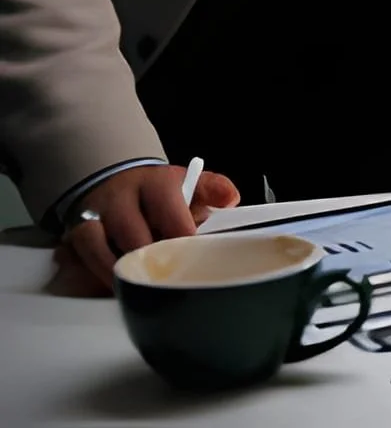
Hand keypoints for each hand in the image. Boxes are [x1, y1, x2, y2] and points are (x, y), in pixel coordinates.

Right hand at [49, 164, 240, 296]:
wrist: (115, 180)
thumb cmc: (159, 193)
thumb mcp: (189, 184)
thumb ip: (213, 190)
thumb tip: (230, 200)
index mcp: (155, 184)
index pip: (171, 218)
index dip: (184, 245)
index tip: (195, 264)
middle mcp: (120, 198)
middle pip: (135, 238)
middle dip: (152, 264)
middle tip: (169, 287)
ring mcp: (94, 216)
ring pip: (99, 250)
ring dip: (120, 275)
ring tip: (139, 294)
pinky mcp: (75, 233)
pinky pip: (80, 259)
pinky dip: (94, 277)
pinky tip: (113, 291)